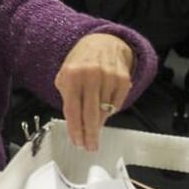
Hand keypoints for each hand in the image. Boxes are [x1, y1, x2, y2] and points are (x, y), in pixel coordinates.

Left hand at [54, 33, 134, 152]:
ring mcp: (108, 77)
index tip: (77, 142)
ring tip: (94, 133)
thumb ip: (67, 97)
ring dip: (99, 125)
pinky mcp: (123, 80)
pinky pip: (116, 105)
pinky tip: (104, 112)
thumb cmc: (81, 62)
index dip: (74, 129)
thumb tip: (74, 122)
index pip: (72, 109)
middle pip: (90, 114)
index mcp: (72, 75)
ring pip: (104, 111)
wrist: (104, 42)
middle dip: (90, 134)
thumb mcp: (65, 75)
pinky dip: (110, 112)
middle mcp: (90, 76)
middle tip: (89, 147)